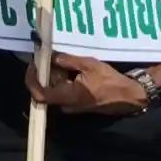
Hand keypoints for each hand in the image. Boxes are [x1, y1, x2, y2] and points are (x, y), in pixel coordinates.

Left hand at [26, 53, 147, 115]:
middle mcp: (67, 105)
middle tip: (48, 55)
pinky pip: (63, 91)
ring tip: (61, 58)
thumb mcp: (89, 65)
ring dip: (54, 74)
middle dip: (45, 72)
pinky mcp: (78, 103)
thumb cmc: (110, 81)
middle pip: (45, 89)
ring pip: (54, 89)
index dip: (31, 79)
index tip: (33, 63)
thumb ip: (67, 61)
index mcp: (68, 97)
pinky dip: (62, 78)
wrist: (129, 96)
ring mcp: (72, 106)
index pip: (39, 94)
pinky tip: (70, 66)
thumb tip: (50, 56)